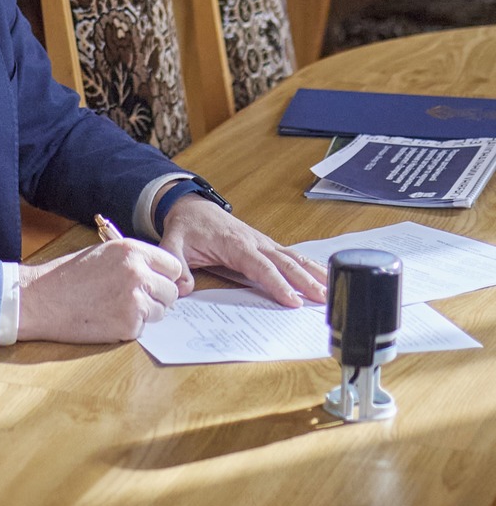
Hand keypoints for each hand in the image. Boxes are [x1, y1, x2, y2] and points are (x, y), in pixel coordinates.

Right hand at [17, 239, 183, 342]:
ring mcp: (135, 300)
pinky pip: (143, 328)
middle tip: (134, 299)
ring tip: (115, 307)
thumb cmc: (66, 275)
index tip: (155, 282)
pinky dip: (129, 327)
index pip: (172, 266)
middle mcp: (138, 273)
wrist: (41, 299)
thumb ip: (132, 260)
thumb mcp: (102, 253)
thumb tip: (156, 273)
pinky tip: (107, 318)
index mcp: (132, 250)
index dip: (164, 276)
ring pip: (160, 311)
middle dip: (157, 297)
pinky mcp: (129, 325)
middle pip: (171, 291)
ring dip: (145, 313)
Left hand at [157, 194, 326, 307]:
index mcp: (234, 243)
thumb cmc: (186, 226)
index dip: (277, 283)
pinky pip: (290, 255)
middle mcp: (253, 241)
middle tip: (324, 299)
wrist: (190, 205)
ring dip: (313, 272)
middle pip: (283, 262)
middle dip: (305, 280)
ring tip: (332, 288)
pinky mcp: (264, 244)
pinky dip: (308, 265)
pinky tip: (323, 275)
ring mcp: (261, 242)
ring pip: (292, 257)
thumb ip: (176, 264)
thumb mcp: (173, 242)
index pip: (259, 266)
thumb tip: (181, 287)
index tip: (292, 300)